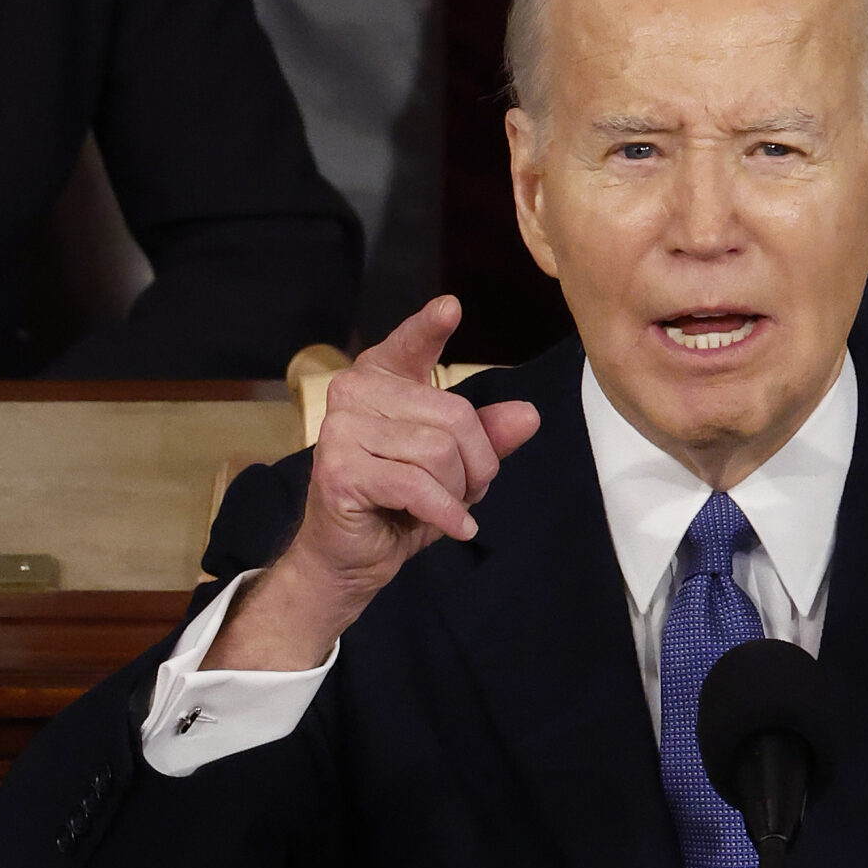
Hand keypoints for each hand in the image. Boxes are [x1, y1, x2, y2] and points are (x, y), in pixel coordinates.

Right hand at [206, 296, 541, 670]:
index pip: (409, 345)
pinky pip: (418, 485)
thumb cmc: (398, 505)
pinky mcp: (340, 471)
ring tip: (445, 508)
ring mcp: (340, 430)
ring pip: (438, 451)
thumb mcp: (454, 468)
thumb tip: (528, 415)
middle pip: (453, 414)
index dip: (429, 327)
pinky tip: (455, 527)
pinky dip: (446, 513)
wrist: (349, 558)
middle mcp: (353, 393)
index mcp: (380, 380)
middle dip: (476, 463)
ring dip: (458, 492)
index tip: (451, 308)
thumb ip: (487, 437)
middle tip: (465, 492)